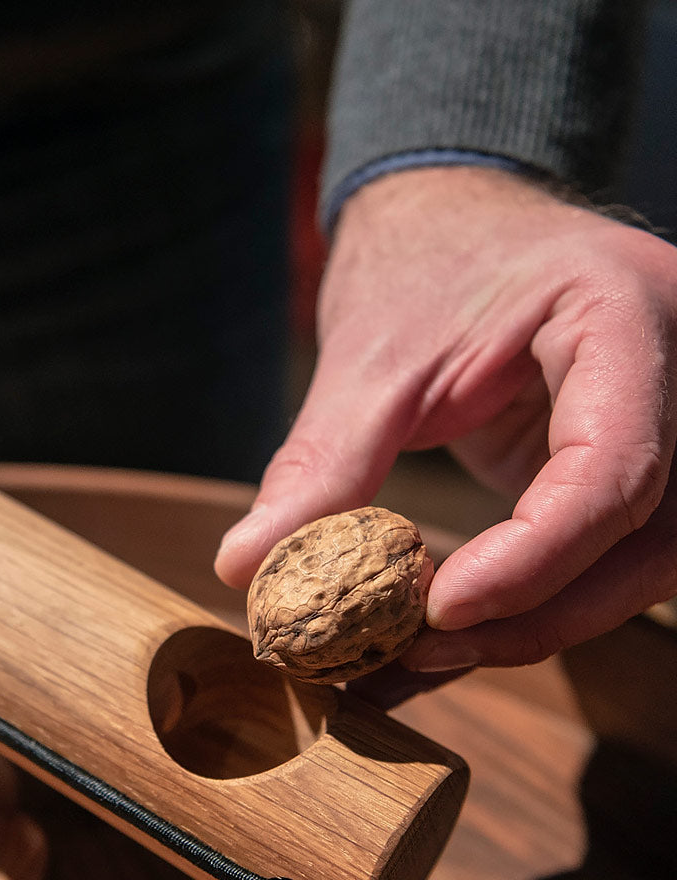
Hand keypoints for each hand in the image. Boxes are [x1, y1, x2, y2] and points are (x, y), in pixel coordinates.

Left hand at [215, 165, 676, 688]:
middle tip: (416, 650)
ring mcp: (666, 420)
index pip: (614, 464)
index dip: (536, 556)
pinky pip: (598, 554)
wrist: (451, 223)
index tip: (440, 611)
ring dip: (533, 624)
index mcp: (626, 314)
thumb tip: (246, 569)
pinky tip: (440, 647)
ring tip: (411, 656)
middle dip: (537, 611)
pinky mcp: (623, 464)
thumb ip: (320, 465)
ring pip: (639, 564)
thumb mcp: (370, 360)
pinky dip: (522, 605)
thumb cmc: (418, 265)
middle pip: (649, 536)